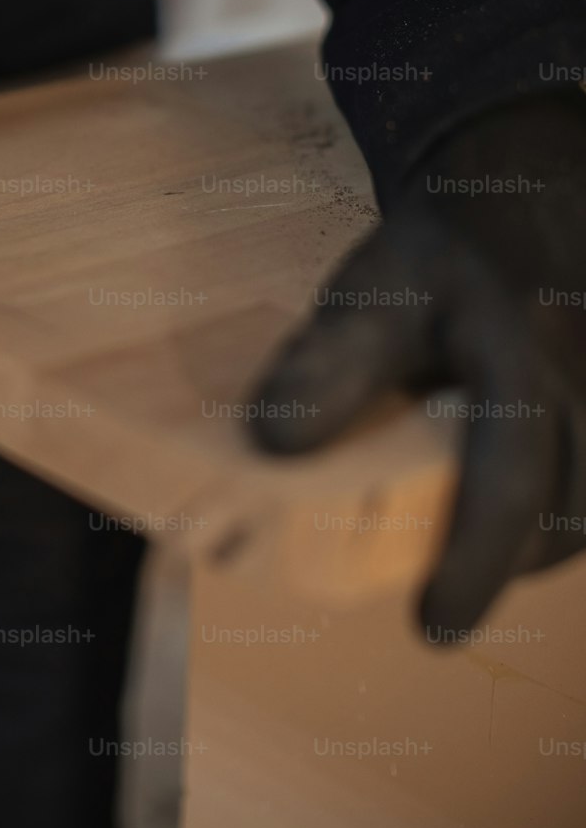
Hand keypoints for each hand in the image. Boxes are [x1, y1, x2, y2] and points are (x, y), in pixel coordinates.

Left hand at [249, 89, 585, 637]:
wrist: (524, 201)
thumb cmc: (439, 257)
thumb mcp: (371, 288)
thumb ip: (327, 361)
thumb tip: (272, 445)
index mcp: (517, 341)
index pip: (510, 467)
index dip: (475, 557)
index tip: (432, 626)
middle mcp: (583, 370)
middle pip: (566, 508)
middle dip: (500, 565)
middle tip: (437, 604)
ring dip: (529, 547)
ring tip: (465, 563)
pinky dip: (549, 521)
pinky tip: (503, 523)